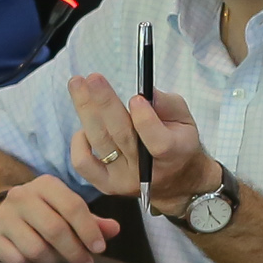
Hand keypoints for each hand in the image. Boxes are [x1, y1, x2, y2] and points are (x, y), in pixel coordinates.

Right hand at [0, 173, 116, 262]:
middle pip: (55, 229)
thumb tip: (114, 229)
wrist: (1, 213)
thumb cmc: (43, 213)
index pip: (72, 206)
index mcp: (45, 185)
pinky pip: (17, 260)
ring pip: (36, 249)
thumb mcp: (67, 210)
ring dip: (54, 262)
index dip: (89, 230)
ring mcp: (3, 216)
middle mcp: (21, 196)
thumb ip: (92, 220)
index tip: (99, 248)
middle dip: (75, 252)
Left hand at [65, 75, 213, 200]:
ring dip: (85, 110)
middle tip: (93, 79)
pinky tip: (83, 124)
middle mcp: (146, 172)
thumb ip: (167, 104)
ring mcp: (124, 179)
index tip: (136, 98)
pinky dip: (78, 142)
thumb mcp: (184, 119)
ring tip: (77, 84)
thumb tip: (144, 93)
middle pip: (122, 136)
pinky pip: (83, 164)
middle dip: (105, 103)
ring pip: (100, 142)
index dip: (146, 121)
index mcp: (173, 154)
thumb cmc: (177, 142)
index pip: (158, 143)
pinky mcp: (106, 184)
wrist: (174, 181)